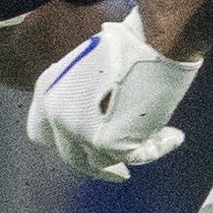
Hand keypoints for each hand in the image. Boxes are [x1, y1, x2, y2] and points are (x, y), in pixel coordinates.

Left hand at [28, 20, 198, 181]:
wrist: (153, 43)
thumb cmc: (133, 45)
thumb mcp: (93, 65)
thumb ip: (84, 93)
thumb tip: (101, 115)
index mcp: (48, 89)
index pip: (41, 132)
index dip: (65, 142)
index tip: (84, 148)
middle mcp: (57, 113)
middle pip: (71, 155)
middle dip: (98, 165)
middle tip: (119, 170)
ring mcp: (78, 130)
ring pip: (102, 161)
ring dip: (131, 156)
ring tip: (160, 140)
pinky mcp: (105, 143)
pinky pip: (132, 158)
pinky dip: (154, 150)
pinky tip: (172, 138)